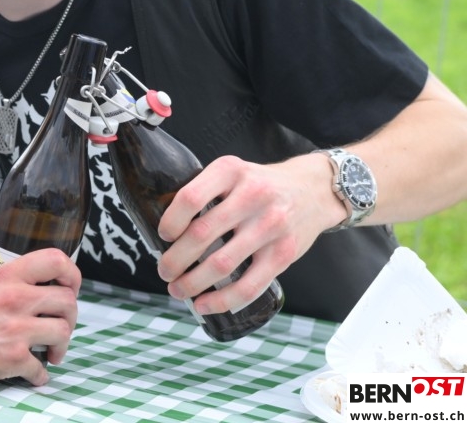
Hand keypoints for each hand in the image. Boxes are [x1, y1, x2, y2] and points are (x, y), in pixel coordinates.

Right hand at [0, 248, 80, 390]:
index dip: (71, 272)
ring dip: (61, 345)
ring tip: (51, 351)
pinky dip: (40, 374)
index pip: (55, 260)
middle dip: (70, 315)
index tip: (70, 285)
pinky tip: (31, 373)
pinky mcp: (13, 358)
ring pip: (63, 332)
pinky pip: (42, 368)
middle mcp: (15, 300)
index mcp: (3, 278)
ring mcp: (16, 330)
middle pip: (68, 301)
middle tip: (60, 324)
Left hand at [155, 153, 334, 314]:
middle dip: (175, 260)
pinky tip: (205, 305)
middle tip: (164, 270)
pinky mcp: (284, 254)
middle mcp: (252, 196)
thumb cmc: (260, 184)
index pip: (190, 198)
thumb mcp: (233, 172)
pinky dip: (223, 300)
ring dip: (192, 283)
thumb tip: (166, 229)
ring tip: (177, 290)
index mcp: (230, 171)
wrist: (314, 190)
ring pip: (222, 264)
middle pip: (201, 234)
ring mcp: (271, 226)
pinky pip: (250, 284)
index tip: (163, 236)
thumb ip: (205, 190)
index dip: (170, 221)